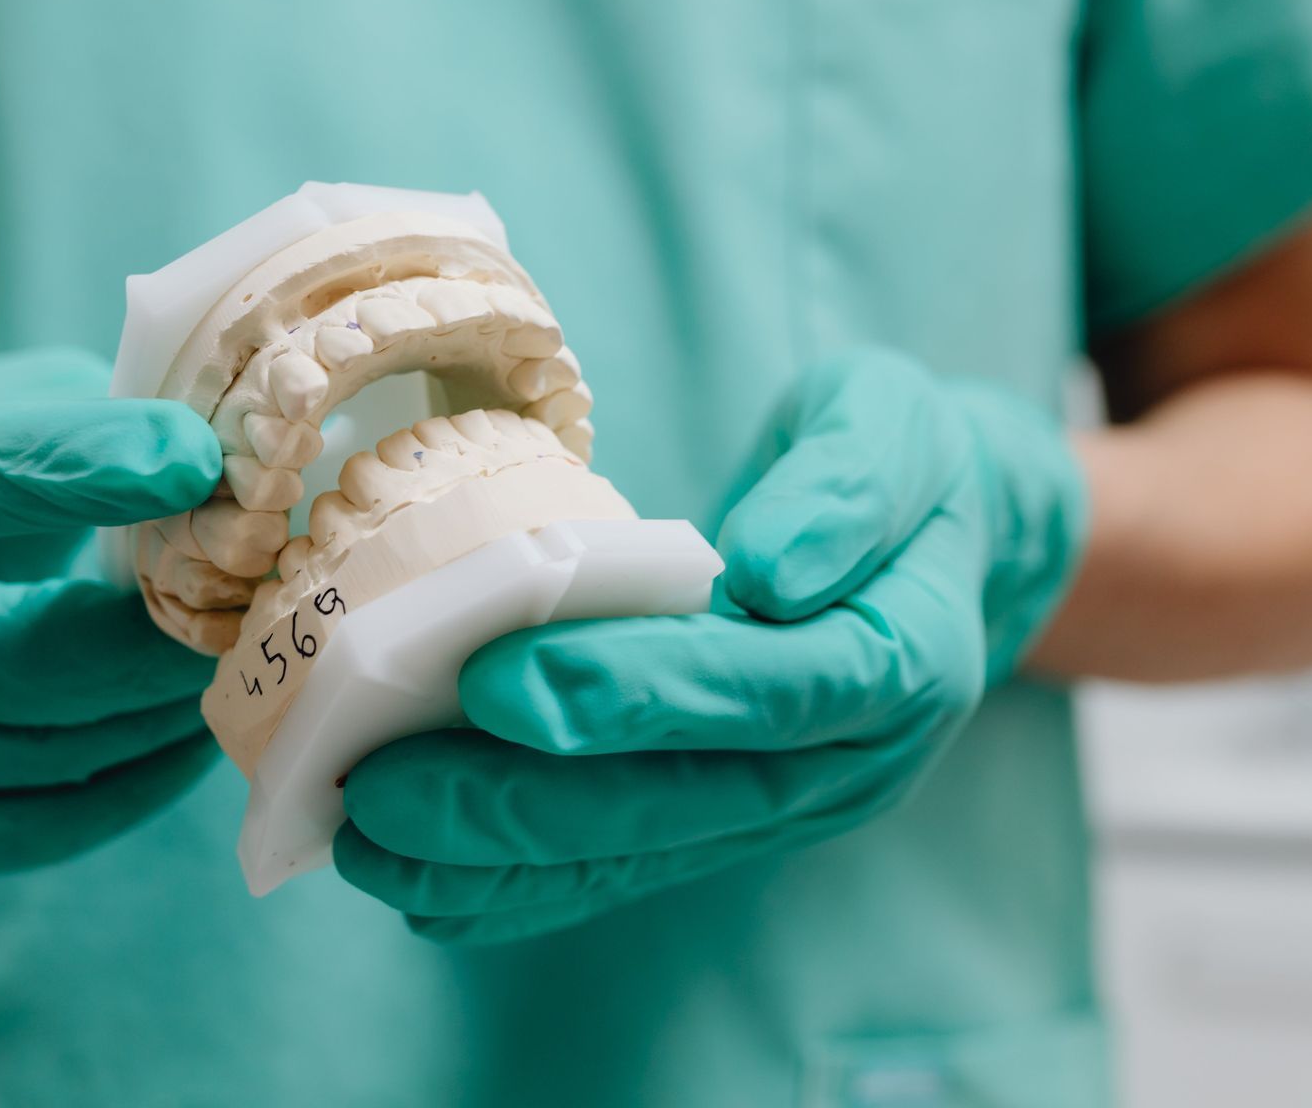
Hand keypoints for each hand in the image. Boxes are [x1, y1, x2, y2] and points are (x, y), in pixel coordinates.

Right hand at [0, 348, 221, 882]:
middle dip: (132, 644)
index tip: (190, 457)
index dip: (69, 468)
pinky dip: (119, 792)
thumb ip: (83, 420)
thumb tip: (219, 466)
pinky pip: (13, 831)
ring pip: (5, 761)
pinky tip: (181, 741)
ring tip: (225, 671)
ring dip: (140, 721)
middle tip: (237, 613)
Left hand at [334, 349, 1086, 941]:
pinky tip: (414, 882)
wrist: (948, 547)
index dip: (630, 693)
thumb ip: (847, 487)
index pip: (759, 691)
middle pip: (676, 802)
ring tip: (363, 843)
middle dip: (518, 803)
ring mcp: (778, 806)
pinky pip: (619, 864)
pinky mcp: (724, 818)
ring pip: (633, 851)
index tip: (495, 681)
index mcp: (897, 663)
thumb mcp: (895, 428)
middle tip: (381, 787)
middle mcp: (837, 763)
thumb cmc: (905, 470)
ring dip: (493, 861)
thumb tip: (772, 570)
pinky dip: (515, 883)